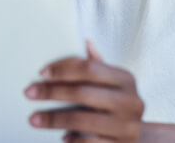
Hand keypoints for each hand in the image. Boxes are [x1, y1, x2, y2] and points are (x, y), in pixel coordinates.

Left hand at [25, 40, 143, 141]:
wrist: (145, 138)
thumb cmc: (121, 104)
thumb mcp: (115, 83)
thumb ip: (99, 65)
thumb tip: (86, 42)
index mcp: (126, 79)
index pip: (90, 68)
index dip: (64, 69)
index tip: (42, 73)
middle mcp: (129, 101)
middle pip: (83, 93)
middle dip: (52, 92)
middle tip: (29, 92)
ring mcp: (127, 126)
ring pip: (82, 120)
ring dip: (54, 119)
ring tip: (34, 119)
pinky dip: (73, 140)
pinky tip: (62, 137)